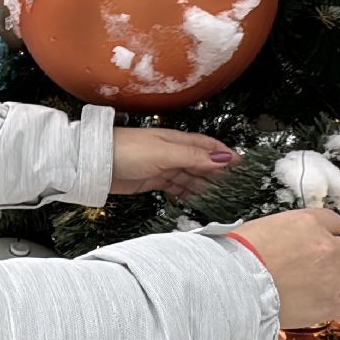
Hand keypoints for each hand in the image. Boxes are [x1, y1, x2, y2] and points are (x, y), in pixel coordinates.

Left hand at [111, 128, 239, 199]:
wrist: (96, 163)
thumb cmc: (126, 150)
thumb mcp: (164, 152)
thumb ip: (193, 157)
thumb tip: (223, 159)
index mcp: (177, 141)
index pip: (208, 147)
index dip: (226, 155)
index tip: (244, 165)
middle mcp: (173, 152)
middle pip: (202, 162)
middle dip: (219, 172)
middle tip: (237, 186)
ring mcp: (163, 166)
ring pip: (191, 176)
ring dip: (206, 184)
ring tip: (222, 196)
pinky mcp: (153, 180)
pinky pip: (177, 186)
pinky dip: (189, 192)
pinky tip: (198, 199)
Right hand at [233, 209, 339, 328]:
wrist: (234, 284)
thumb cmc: (237, 256)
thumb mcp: (261, 228)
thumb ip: (284, 232)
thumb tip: (285, 243)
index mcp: (308, 222)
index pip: (335, 222)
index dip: (328, 235)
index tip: (319, 245)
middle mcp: (326, 246)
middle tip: (323, 270)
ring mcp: (332, 275)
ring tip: (328, 290)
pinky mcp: (330, 303)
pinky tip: (339, 304)